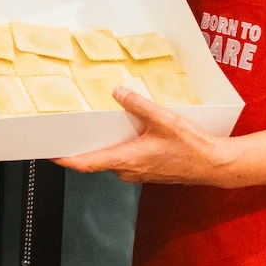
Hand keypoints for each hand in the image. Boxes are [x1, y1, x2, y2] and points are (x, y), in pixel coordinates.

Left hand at [56, 87, 232, 184]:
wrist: (214, 165)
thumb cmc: (192, 148)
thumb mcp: (164, 120)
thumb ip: (139, 105)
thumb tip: (118, 92)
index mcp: (127, 160)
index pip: (86, 164)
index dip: (66, 160)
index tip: (51, 154)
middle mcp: (129, 170)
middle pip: (96, 161)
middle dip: (82, 148)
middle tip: (68, 133)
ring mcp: (138, 173)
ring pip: (111, 160)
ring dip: (102, 147)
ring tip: (94, 129)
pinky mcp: (148, 171)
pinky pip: (125, 160)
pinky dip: (118, 148)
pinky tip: (125, 133)